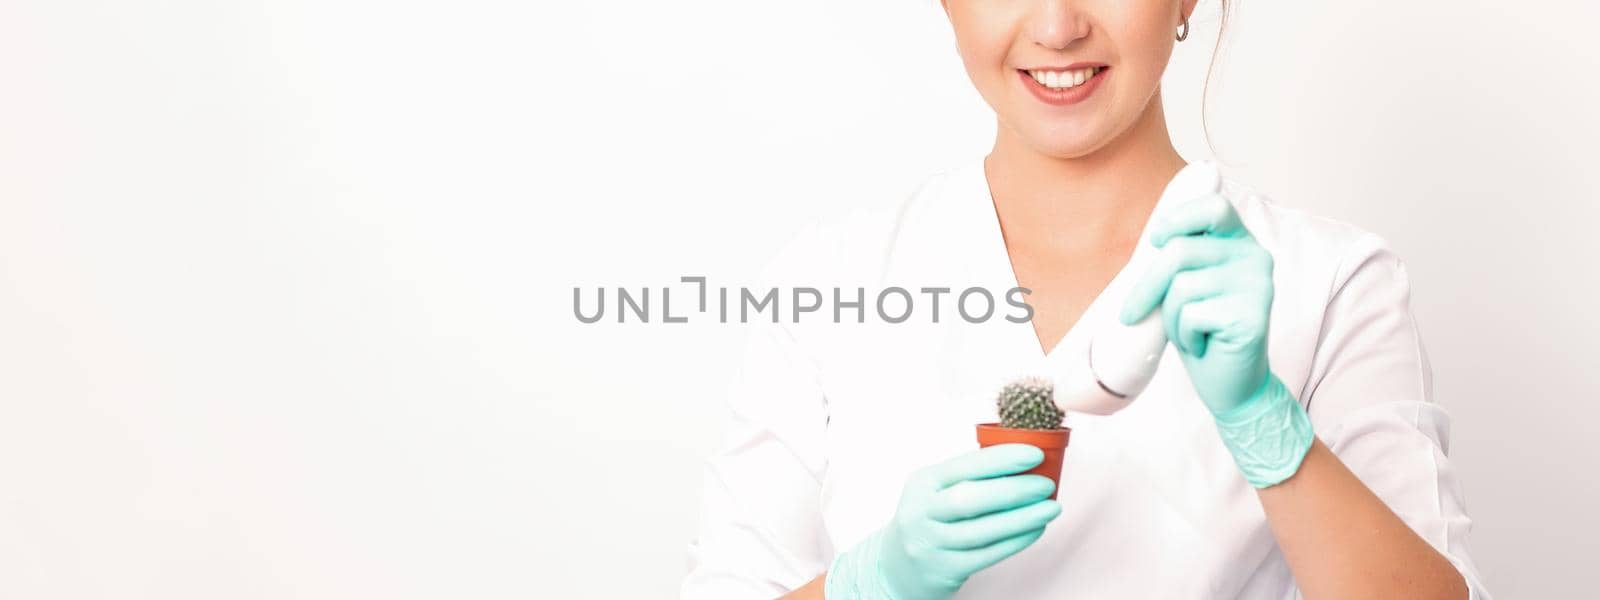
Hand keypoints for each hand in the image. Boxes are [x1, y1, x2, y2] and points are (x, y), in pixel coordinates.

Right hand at [826, 444, 1061, 599]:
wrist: (898, 565)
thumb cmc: (930, 518)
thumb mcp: (935, 490)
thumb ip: (969, 476)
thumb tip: (1024, 460)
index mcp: (922, 483)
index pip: (964, 466)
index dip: (1001, 459)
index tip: (1035, 454)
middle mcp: (921, 512)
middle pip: (971, 498)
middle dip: (1014, 489)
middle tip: (1046, 484)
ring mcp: (931, 543)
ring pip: (983, 530)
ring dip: (1023, 518)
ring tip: (1051, 508)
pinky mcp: (945, 569)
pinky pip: (988, 554)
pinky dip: (1017, 540)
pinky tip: (1036, 529)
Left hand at [1118, 192, 1273, 414]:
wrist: (1232, 383)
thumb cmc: (1202, 330)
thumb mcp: (1185, 284)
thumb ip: (1177, 255)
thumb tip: (1155, 231)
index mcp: (1240, 242)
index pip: (1213, 207)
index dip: (1177, 219)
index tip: (1156, 240)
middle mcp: (1255, 257)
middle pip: (1179, 252)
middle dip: (1147, 286)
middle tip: (1134, 312)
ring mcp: (1259, 286)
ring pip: (1181, 287)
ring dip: (1170, 318)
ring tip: (1188, 332)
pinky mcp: (1253, 316)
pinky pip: (1191, 315)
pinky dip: (1184, 335)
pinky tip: (1204, 344)